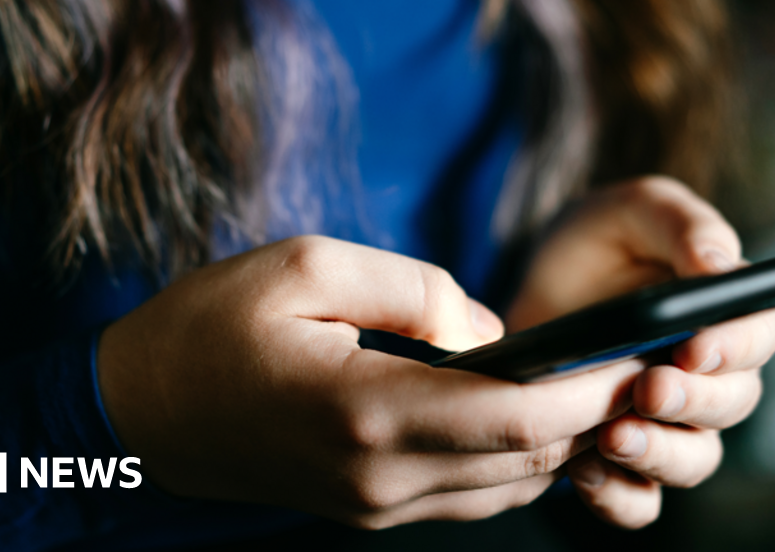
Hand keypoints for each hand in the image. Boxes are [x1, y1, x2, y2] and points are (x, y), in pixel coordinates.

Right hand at [97, 235, 644, 528]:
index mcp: (366, 411)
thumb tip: (492, 330)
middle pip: (525, 458)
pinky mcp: (367, 509)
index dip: (590, 389)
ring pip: (506, 486)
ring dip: (557, 439)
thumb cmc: (210, 327)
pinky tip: (527, 414)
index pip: (516, 417)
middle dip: (592, 413)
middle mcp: (380, 477)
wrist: (137, 412)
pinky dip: (514, 459)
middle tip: (633, 358)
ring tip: (591, 382)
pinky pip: (469, 495)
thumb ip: (414, 289)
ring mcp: (374, 505)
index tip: (637, 351)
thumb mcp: (306, 266)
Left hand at [505, 176, 774, 528]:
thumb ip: (680, 223)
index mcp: (725, 310)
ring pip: (694, 459)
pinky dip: (620, 496)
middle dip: (693, 401)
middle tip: (648, 388)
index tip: (695, 347)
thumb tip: (720, 264)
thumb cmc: (596, 241)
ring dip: (661, 455)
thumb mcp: (631, 210)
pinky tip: (585, 472)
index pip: (760, 333)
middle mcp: (708, 374)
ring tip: (613, 437)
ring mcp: (668, 422)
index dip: (736, 346)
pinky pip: (640, 500)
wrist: (531, 287)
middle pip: (733, 403)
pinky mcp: (622, 458)